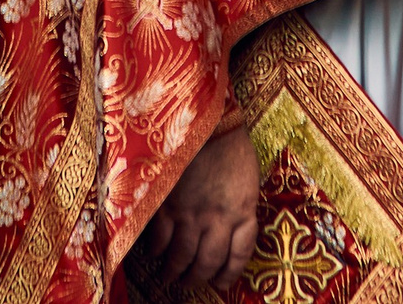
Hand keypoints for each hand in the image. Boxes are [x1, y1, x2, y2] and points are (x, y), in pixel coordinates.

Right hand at [141, 123, 259, 293]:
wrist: (204, 119)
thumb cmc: (230, 146)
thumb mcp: (248, 180)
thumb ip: (241, 208)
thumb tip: (233, 229)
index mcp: (242, 212)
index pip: (238, 256)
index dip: (229, 274)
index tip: (221, 282)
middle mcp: (217, 219)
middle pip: (207, 263)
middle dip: (198, 278)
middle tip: (190, 283)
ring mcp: (190, 213)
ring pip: (182, 257)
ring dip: (175, 272)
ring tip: (170, 276)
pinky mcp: (166, 204)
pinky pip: (160, 239)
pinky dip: (156, 251)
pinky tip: (155, 253)